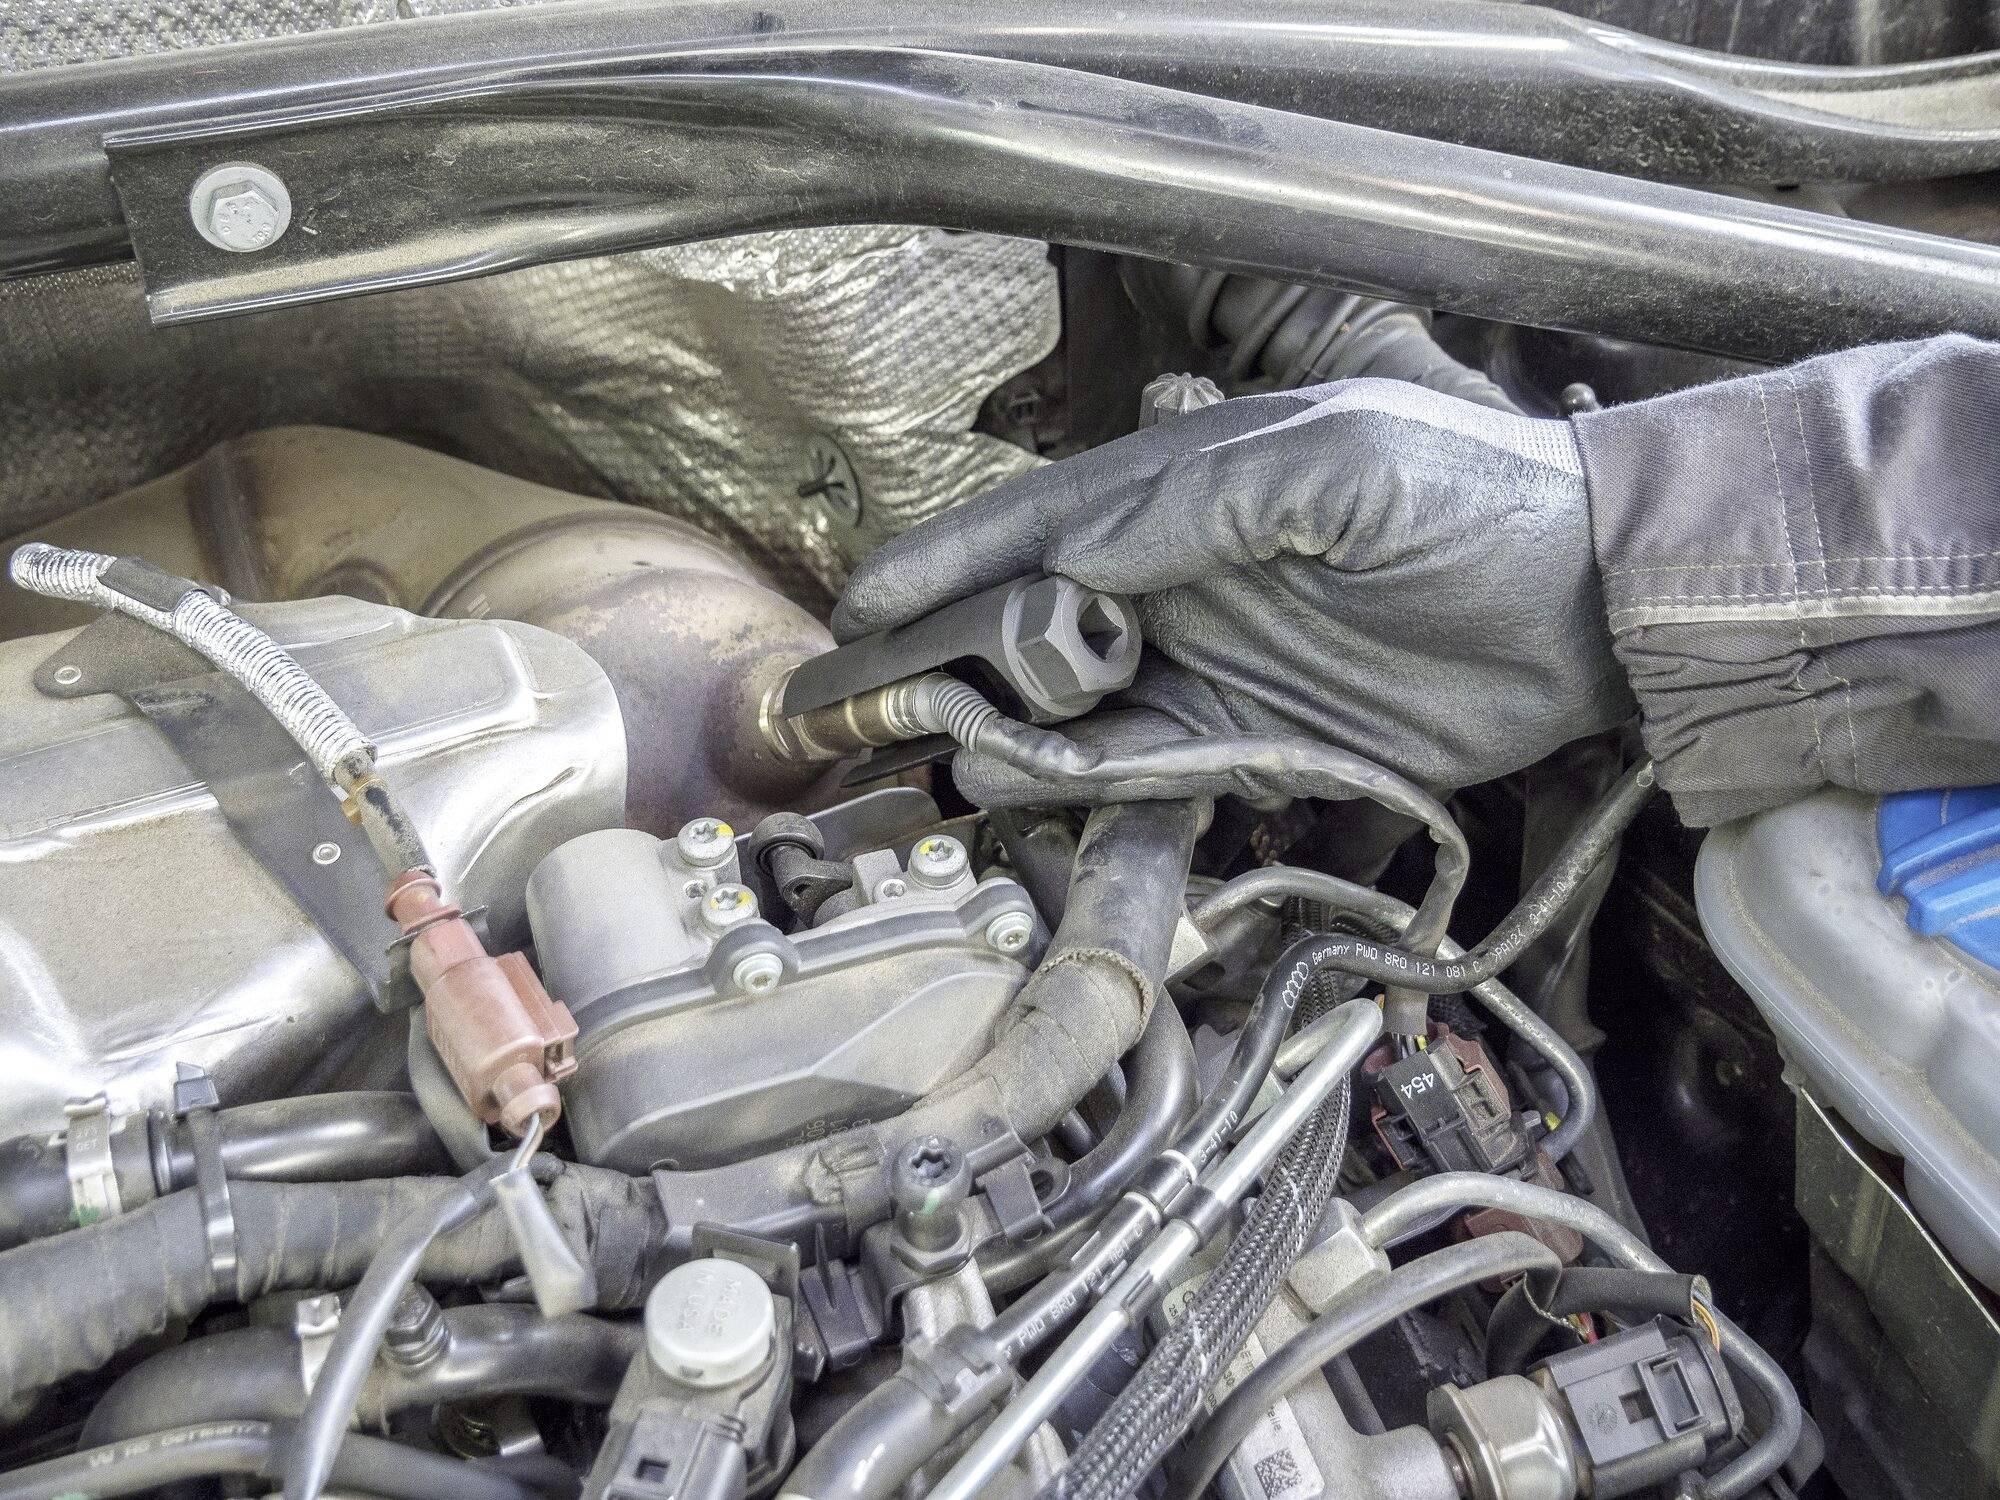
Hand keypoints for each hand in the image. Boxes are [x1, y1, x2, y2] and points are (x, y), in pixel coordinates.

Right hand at [836, 378, 1633, 792]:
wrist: (1591, 607)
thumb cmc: (1478, 499)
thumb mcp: (1338, 463)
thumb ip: (1197, 501)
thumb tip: (1074, 553)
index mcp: (1189, 492)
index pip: (1041, 525)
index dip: (951, 565)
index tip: (869, 603)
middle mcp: (1182, 582)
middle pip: (1036, 624)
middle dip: (956, 658)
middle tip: (885, 695)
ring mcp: (1214, 667)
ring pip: (1078, 710)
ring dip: (1014, 731)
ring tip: (955, 748)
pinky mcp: (1257, 744)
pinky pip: (1150, 773)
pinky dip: (1091, 785)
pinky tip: (1041, 787)